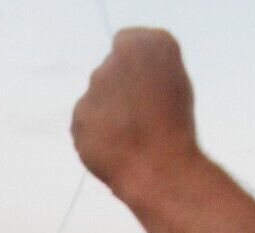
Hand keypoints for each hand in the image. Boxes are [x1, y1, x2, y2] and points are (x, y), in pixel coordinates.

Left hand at [71, 28, 196, 199]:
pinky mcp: (79, 115)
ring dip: (106, 113)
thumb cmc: (175, 127)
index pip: (126, 43)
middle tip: (138, 118)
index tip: (146, 88)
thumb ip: (150, 68)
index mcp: (148, 43)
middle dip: (118, 91)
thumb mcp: (175, 84)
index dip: (136, 68)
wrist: (157, 167)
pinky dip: (94, 134)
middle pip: (109, 72)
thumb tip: (130, 74)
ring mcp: (94, 87)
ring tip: (128, 137)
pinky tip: (114, 147)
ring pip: (96, 98)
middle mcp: (117, 58)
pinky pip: (84, 122)